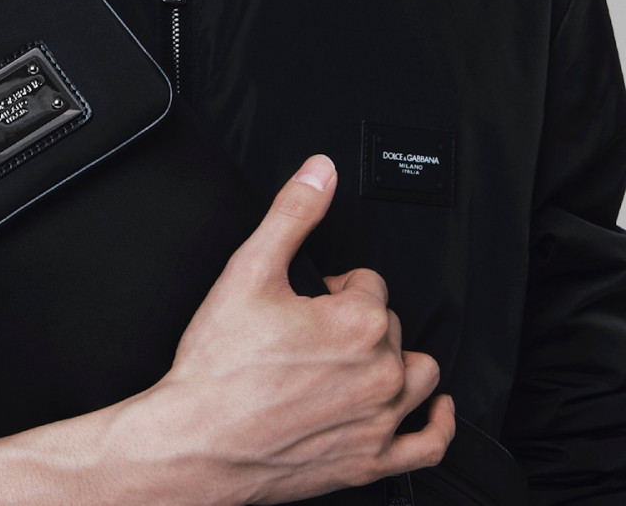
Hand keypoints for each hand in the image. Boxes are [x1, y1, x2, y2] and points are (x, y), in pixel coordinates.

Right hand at [146, 154, 454, 503]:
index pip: (370, 284)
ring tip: (355, 358)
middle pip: (392, 327)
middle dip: (357, 321)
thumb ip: (293, 213)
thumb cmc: (219, 367)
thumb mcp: (250, 270)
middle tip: (311, 330)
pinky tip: (436, 409)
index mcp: (358, 323)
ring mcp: (378, 423)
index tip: (306, 300)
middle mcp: (379, 374)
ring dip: (396, 360)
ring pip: (419, 375)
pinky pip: (429, 446)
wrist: (197, 441)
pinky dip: (439, 425)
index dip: (334, 286)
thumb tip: (321, 171)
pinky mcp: (370, 464)